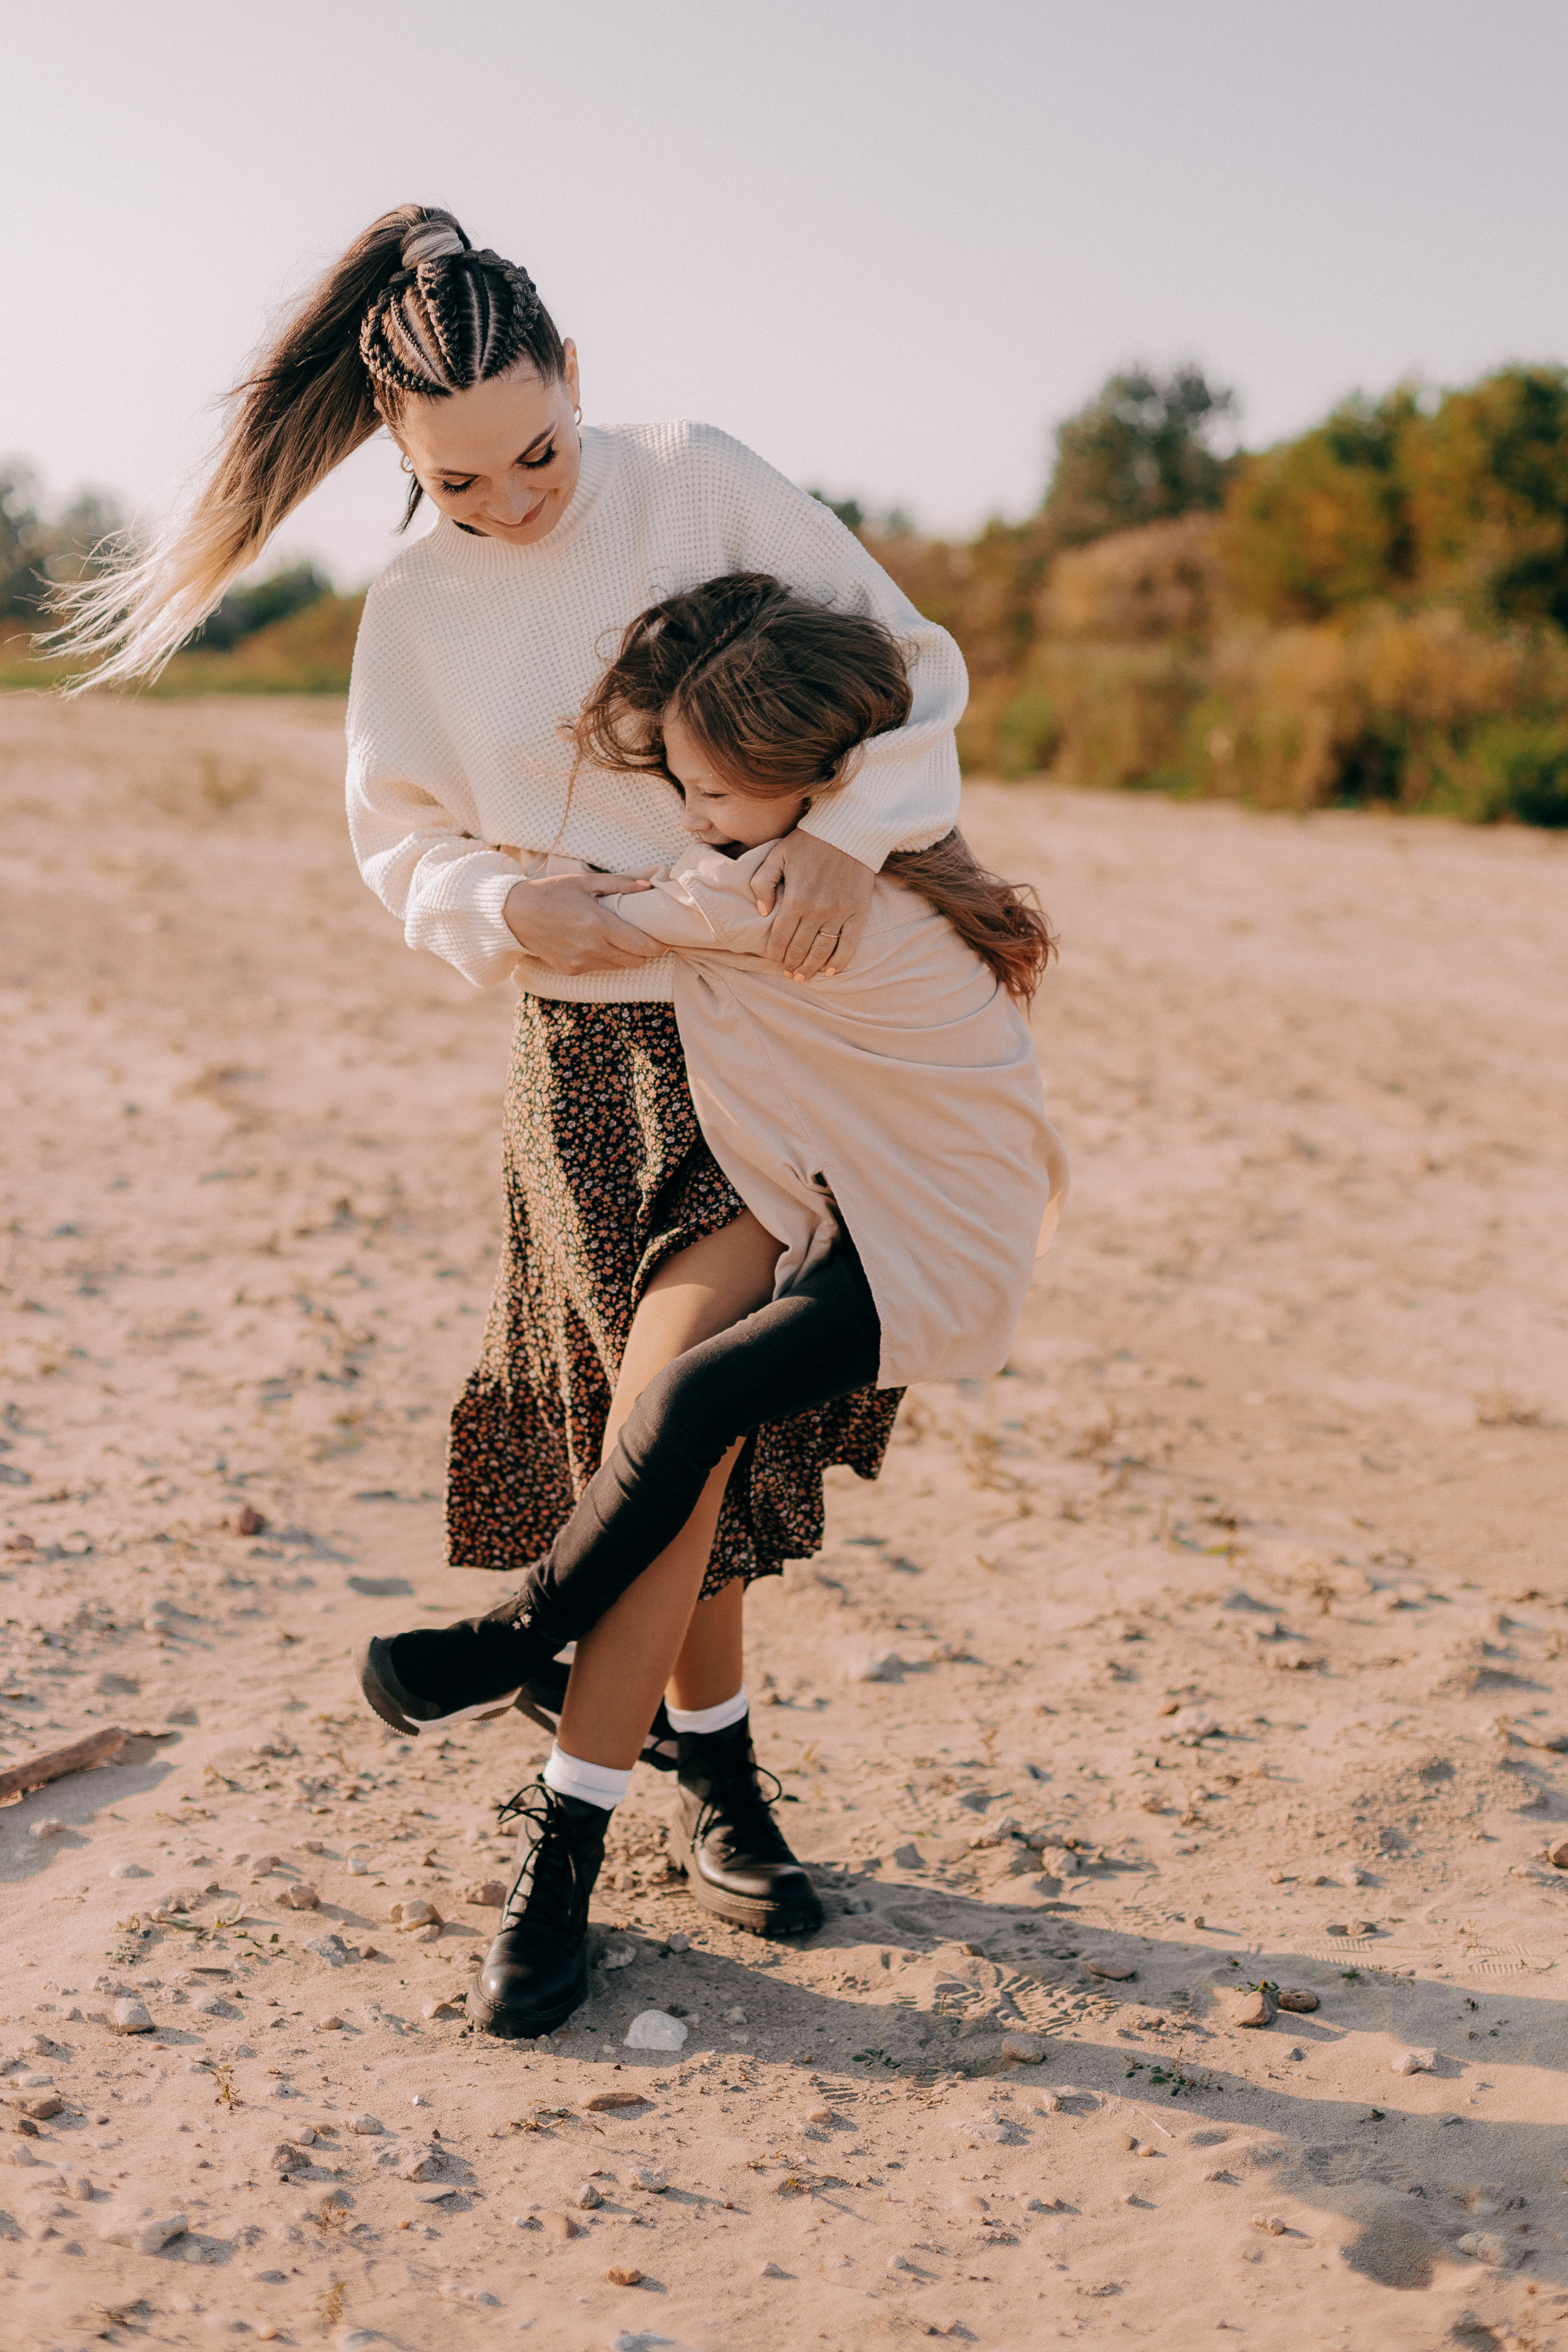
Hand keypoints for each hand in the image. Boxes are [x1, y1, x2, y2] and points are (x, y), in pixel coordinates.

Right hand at [502, 870, 659, 973]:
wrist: (515, 913)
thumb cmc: (551, 892)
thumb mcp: (585, 881)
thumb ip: (619, 884)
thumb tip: (647, 886)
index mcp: (599, 924)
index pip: (642, 945)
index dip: (660, 947)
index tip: (668, 942)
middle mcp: (591, 948)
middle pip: (635, 961)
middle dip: (646, 953)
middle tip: (649, 940)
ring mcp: (580, 962)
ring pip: (619, 967)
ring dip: (626, 956)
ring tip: (623, 940)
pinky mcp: (570, 970)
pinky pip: (598, 968)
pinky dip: (604, 959)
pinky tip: (596, 944)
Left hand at [750, 832, 874, 978]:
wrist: (848, 831)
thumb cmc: (808, 842)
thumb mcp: (777, 856)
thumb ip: (762, 883)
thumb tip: (762, 912)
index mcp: (795, 899)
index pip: (780, 938)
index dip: (774, 953)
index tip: (773, 959)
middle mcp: (817, 911)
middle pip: (799, 949)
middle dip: (791, 964)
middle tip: (788, 973)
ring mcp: (839, 913)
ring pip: (821, 951)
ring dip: (810, 968)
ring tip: (802, 976)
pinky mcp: (858, 912)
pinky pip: (848, 944)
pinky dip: (839, 962)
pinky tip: (829, 972)